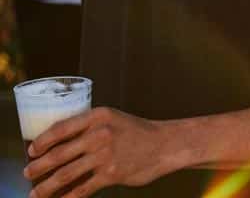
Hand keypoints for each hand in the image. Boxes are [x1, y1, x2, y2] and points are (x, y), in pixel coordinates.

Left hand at [26, 107, 183, 196]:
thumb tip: (59, 144)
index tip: (32, 151)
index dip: (41, 141)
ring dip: (47, 186)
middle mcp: (100, 134)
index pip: (60, 128)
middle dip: (38, 167)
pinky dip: (68, 197)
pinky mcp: (112, 174)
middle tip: (28, 173)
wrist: (166, 145)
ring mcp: (105, 155)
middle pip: (59, 154)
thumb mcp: (113, 120)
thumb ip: (89, 128)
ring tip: (36, 193)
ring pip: (66, 174)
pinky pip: (82, 189)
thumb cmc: (137, 133)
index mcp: (98, 116)